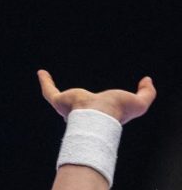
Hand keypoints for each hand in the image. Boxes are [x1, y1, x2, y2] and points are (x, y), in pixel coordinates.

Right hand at [37, 69, 155, 123]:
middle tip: (71, 98)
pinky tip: (41, 72)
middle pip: (74, 108)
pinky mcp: (59, 100)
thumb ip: (147, 92)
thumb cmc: (117, 112)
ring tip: (46, 79)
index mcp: (98, 114)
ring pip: (57, 97)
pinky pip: (49, 91)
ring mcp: (68, 107)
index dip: (100, 106)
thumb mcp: (139, 103)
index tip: (100, 101)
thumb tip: (146, 80)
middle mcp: (80, 113)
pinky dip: (45, 82)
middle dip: (71, 103)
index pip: (97, 111)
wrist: (98, 117)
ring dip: (51, 88)